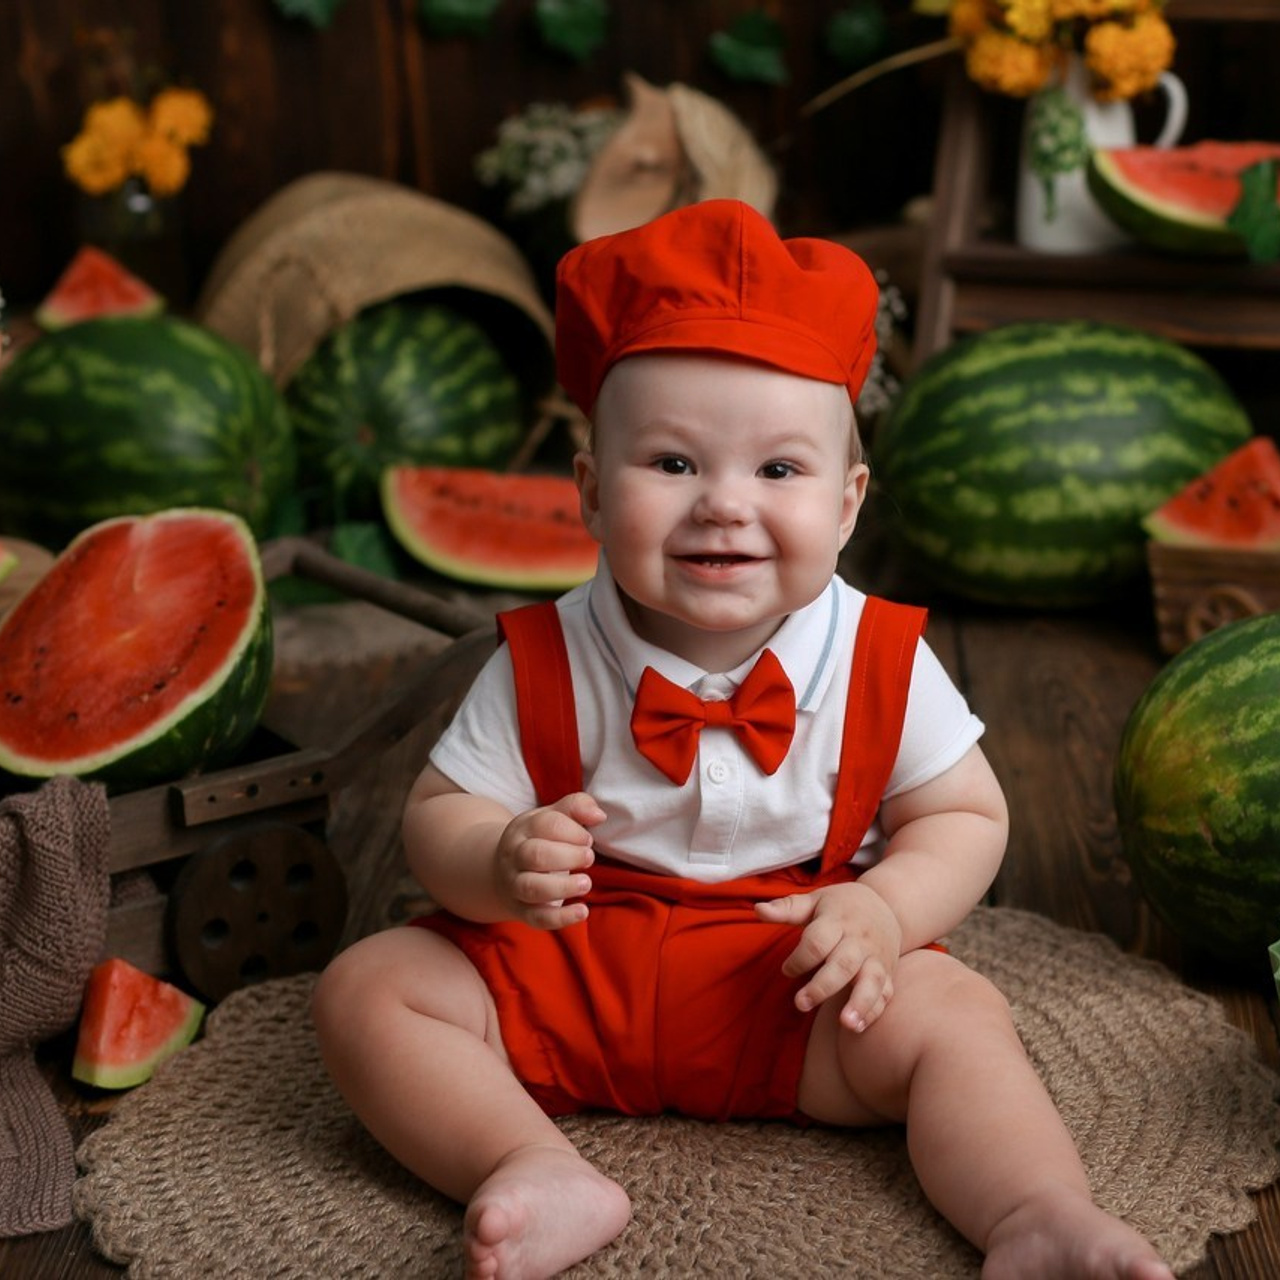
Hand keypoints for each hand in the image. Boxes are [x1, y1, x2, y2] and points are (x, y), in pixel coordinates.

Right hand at [493, 792, 604, 929]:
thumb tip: (598, 815)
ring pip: (532, 888)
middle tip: (588, 858)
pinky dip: (561, 918)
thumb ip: (577, 806)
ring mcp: (515, 885)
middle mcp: (514, 856)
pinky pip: (538, 919)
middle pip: (536, 855)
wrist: (501, 871)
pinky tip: (583, 911)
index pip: (545, 824)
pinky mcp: (522, 911)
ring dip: (563, 887)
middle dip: (568, 856)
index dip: (572, 831)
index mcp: (522, 829)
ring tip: (585, 883)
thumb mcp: (552, 816)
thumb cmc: (538, 839)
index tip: (587, 839)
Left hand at [755, 882, 902, 1032]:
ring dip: (860, 1003)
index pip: (817, 942)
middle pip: (843, 964)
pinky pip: (885, 993)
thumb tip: (757, 910)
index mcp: (837, 920)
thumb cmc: (840, 906)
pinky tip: (858, 1027)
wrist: (887, 904)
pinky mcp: (887, 972)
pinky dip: (875, 1011)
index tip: (786, 971)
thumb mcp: (814, 901)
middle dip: (822, 986)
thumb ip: (786, 908)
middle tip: (800, 1004)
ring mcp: (876, 957)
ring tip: (845, 1024)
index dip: (799, 959)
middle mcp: (859, 940)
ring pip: (871, 981)